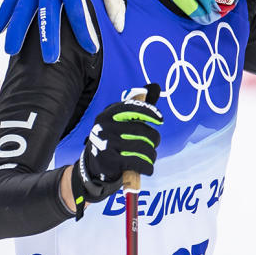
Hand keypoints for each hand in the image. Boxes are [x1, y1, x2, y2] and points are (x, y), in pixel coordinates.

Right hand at [0, 0, 125, 62]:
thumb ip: (113, 1)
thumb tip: (120, 27)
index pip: (78, 14)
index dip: (85, 34)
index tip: (91, 50)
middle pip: (47, 16)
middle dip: (48, 40)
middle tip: (50, 62)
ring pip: (22, 9)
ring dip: (16, 31)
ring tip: (11, 52)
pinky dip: (4, 13)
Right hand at [69, 85, 163, 208]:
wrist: (94, 165)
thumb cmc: (115, 138)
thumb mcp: (122, 120)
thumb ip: (139, 104)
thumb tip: (155, 86)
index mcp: (108, 114)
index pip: (132, 108)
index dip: (149, 112)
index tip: (161, 120)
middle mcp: (105, 126)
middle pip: (143, 131)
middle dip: (154, 140)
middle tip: (153, 145)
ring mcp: (106, 143)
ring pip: (143, 148)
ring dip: (152, 155)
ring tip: (150, 157)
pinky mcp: (109, 161)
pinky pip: (138, 162)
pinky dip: (147, 167)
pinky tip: (149, 168)